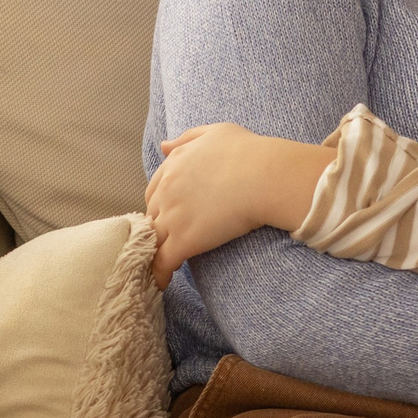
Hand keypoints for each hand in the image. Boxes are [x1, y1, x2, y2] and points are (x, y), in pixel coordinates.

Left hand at [146, 122, 290, 288]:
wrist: (265, 176)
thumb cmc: (248, 151)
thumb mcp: (216, 132)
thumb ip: (187, 139)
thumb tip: (163, 146)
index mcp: (173, 165)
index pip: (155, 190)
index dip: (163, 204)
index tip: (173, 214)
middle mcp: (167, 190)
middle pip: (152, 215)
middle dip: (158, 226)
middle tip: (171, 239)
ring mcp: (172, 217)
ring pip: (153, 240)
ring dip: (154, 252)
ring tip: (159, 266)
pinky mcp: (183, 241)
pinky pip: (162, 262)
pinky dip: (159, 274)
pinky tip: (161, 285)